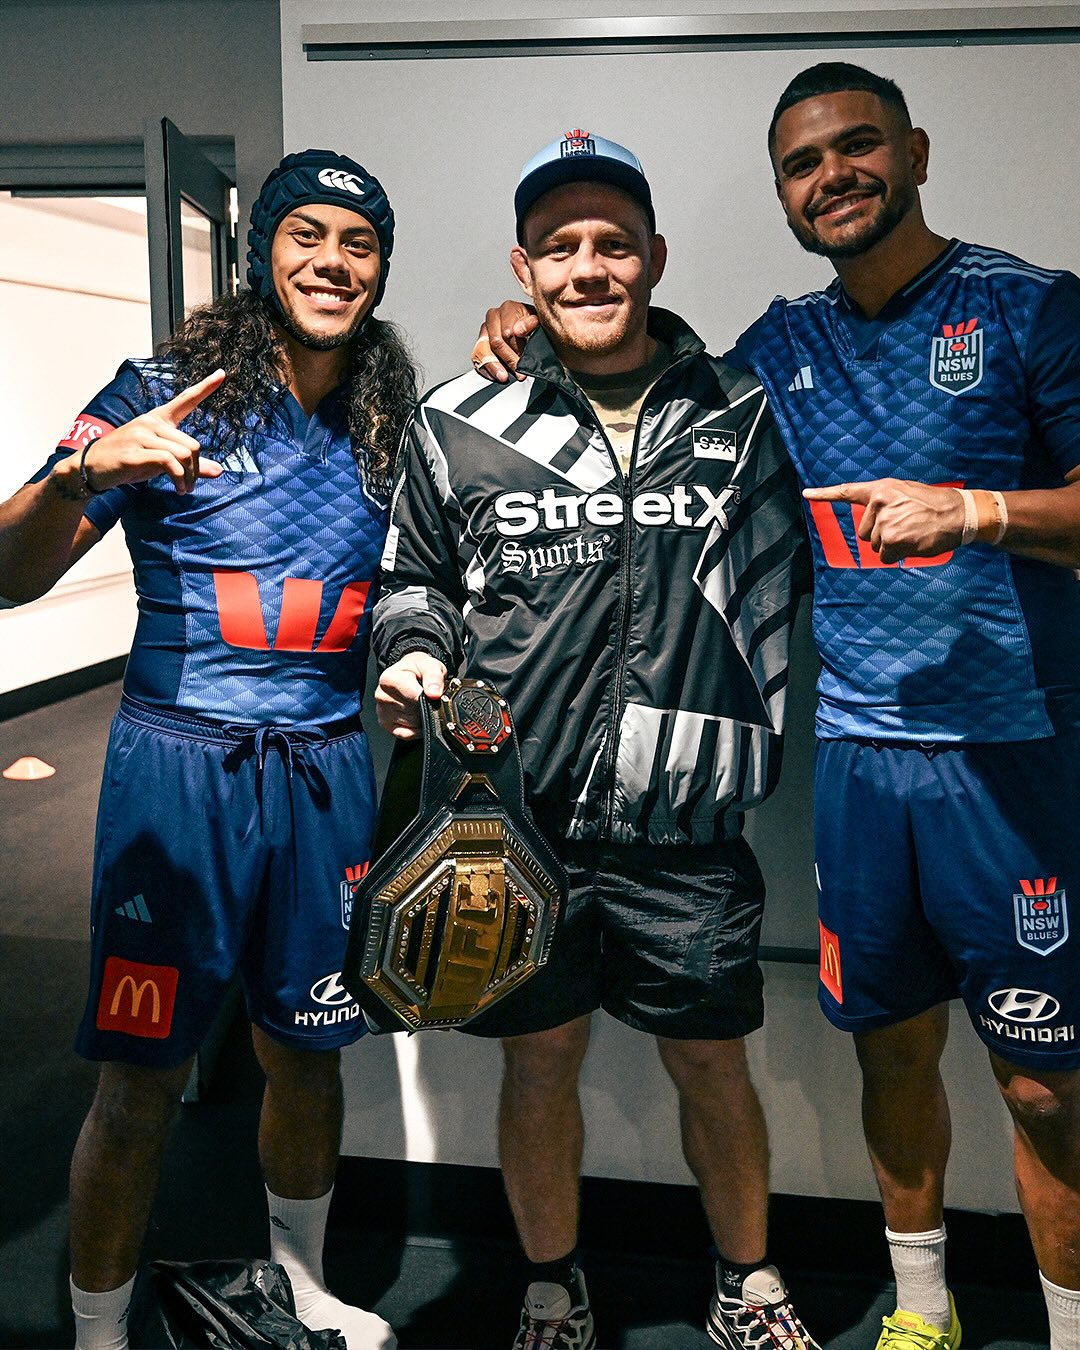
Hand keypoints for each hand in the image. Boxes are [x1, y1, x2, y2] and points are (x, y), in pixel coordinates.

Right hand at [67, 370, 226, 495]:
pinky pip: (169, 463)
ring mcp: (141, 436)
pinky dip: (179, 478)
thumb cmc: (126, 461)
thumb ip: (188, 464)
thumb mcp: (160, 461)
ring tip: (183, 488)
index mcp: (157, 419)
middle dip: (196, 469)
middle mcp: (150, 423)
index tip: (222, 374)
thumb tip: (218, 470)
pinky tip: (178, 488)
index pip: (185, 399)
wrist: (90, 468)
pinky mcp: (134, 453)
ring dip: (189, 477)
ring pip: (184, 454)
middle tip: (189, 484)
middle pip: (192, 445)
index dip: (205, 387)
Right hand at [375, 651, 446, 738]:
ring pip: (412, 723)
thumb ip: (434, 677)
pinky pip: (407, 734)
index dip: (428, 698)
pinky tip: (416, 714)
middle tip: (428, 696)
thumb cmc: (417, 669)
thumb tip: (434, 694)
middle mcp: (382, 695)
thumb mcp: (429, 665)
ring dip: (422, 717)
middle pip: (414, 711)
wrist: (408, 672)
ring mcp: (382, 711)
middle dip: (426, 706)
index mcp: (389, 679)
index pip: (414, 697)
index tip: (434, 695)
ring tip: (421, 703)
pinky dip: (416, 728)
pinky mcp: (385, 724)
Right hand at [470, 302, 536, 382]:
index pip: (507, 332)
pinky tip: (496, 376)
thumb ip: (530, 323)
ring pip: (482, 350)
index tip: (524, 360)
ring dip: (494, 366)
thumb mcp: (539, 322)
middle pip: (495, 342)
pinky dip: (486, 369)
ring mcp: (485, 330)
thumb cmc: (535, 327)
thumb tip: (518, 330)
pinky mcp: (480, 343)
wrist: (531, 331)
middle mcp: (493, 317)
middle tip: (519, 372)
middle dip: (508, 360)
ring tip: (503, 377)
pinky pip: (477, 358)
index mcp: (508, 308)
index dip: (516, 349)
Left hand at [803, 478, 965, 563]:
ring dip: (892, 545)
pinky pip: (886, 557)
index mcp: (882, 489)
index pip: (848, 491)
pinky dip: (898, 555)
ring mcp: (885, 522)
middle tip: (906, 525)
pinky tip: (914, 543)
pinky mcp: (892, 540)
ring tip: (913, 532)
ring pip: (876, 546)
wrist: (959, 513)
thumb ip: (884, 503)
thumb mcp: (905, 493)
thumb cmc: (934, 505)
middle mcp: (879, 503)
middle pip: (865, 533)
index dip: (825, 494)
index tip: (806, 494)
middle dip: (883, 534)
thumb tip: (872, 523)